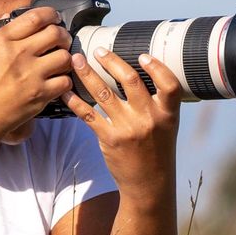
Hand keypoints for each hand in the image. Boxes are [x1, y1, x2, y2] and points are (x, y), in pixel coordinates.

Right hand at [0, 7, 73, 142]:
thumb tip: (6, 16)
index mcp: (2, 40)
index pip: (35, 17)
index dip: (50, 14)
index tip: (54, 18)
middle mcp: (19, 54)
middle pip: (55, 33)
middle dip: (63, 35)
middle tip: (62, 41)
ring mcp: (31, 74)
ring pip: (65, 56)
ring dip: (66, 58)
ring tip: (61, 62)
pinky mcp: (40, 94)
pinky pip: (65, 81)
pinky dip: (65, 81)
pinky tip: (58, 82)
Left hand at [64, 47, 179, 196]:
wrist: (149, 183)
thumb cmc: (157, 150)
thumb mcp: (167, 126)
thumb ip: (157, 103)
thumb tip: (139, 74)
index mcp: (167, 114)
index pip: (169, 84)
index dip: (157, 67)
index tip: (142, 55)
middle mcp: (148, 119)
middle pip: (130, 81)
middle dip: (111, 62)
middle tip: (99, 51)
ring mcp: (128, 129)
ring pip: (104, 94)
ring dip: (88, 74)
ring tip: (77, 60)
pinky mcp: (110, 139)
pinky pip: (88, 114)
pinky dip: (75, 100)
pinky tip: (66, 91)